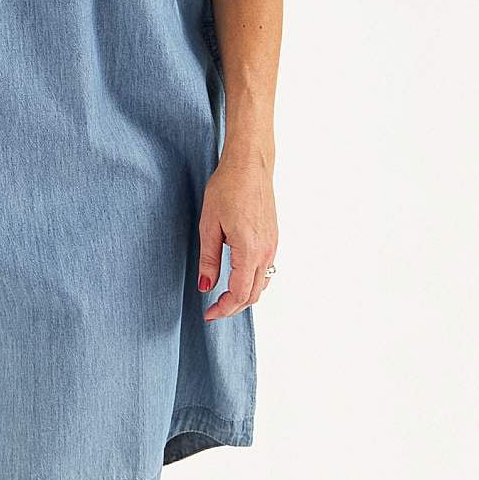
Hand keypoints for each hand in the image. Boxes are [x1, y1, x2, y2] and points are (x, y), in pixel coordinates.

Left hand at [197, 151, 277, 319]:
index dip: (224, 309)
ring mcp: (272, 245)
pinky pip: (267, 270)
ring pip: (262, 284)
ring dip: (244, 296)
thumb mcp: (209, 225)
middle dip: (233, 307)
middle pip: (253, 294)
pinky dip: (253, 282)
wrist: (249, 166)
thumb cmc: (228, 189)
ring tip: (224, 297)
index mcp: (249, 250)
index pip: (240, 294)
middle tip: (213, 310)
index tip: (208, 313)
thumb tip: (205, 286)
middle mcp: (266, 251)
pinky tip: (238, 278)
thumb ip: (209, 260)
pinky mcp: (273, 238)